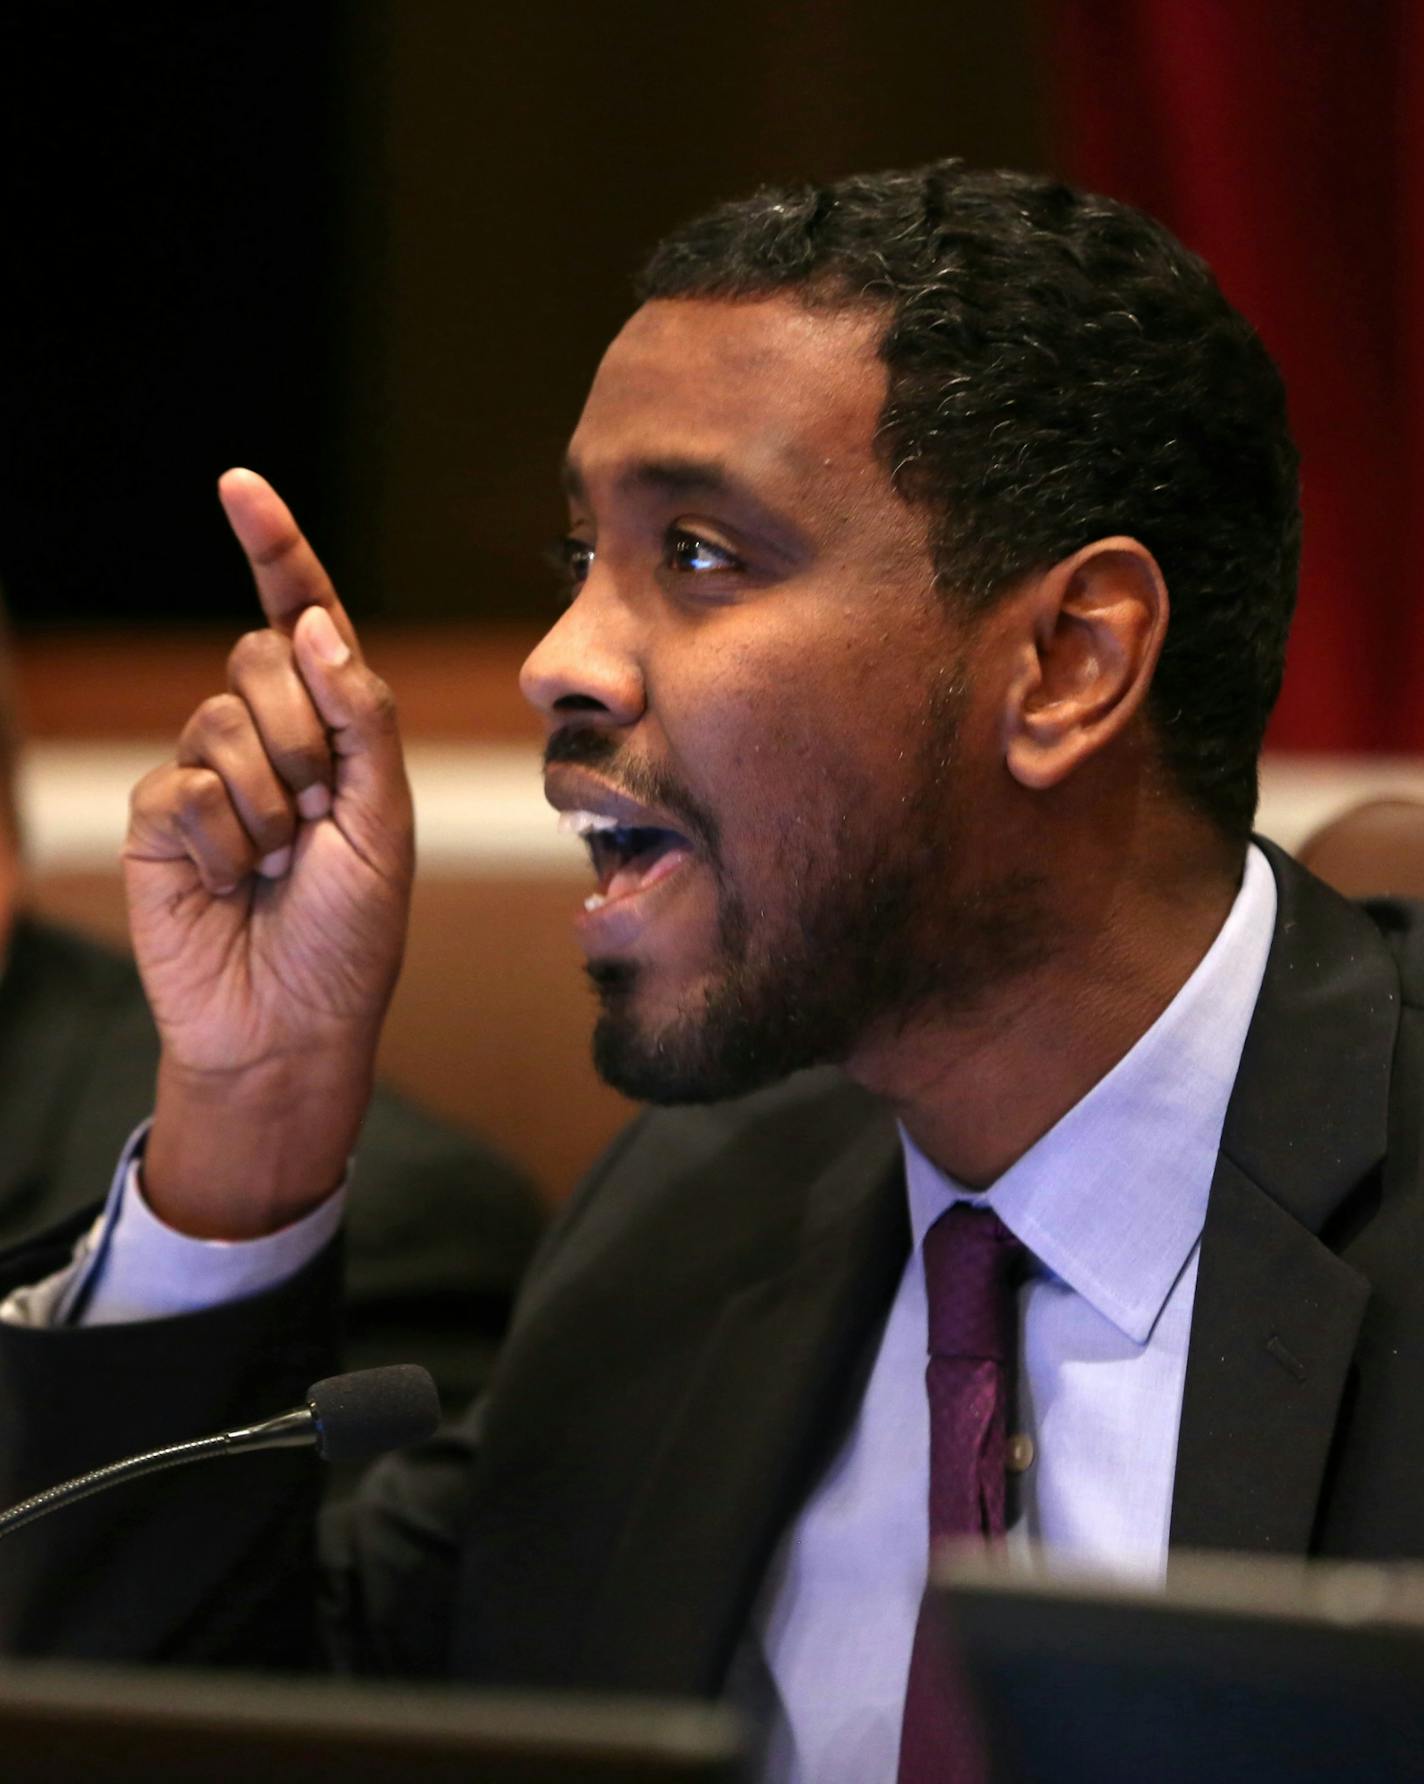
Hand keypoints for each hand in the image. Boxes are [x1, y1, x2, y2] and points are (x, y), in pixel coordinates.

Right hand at [124, 470, 413, 1236]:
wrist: (291, 1022)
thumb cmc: (352, 931)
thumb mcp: (385, 820)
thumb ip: (362, 718)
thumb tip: (314, 625)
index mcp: (337, 729)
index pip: (303, 620)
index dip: (276, 551)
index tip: (240, 487)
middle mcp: (270, 737)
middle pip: (260, 657)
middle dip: (302, 736)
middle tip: (317, 816)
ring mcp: (209, 773)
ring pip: (223, 720)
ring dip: (267, 802)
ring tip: (277, 864)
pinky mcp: (158, 815)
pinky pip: (183, 784)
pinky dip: (219, 840)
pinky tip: (229, 883)